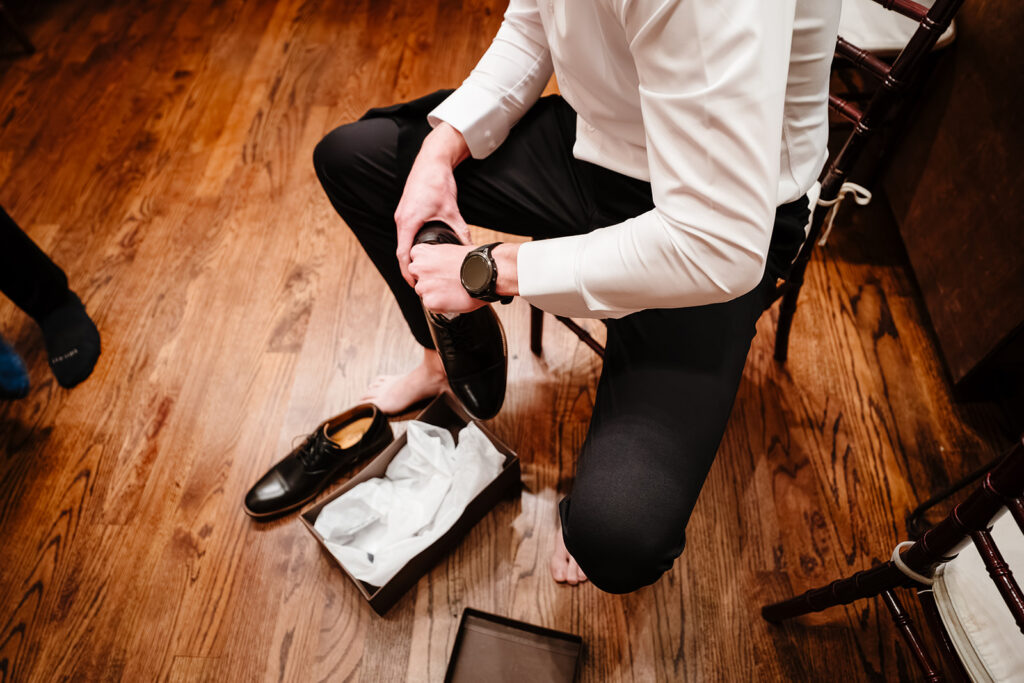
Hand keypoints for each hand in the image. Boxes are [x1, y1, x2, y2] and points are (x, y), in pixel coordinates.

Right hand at [394, 123, 471, 286]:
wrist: (431, 161)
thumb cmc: (437, 182)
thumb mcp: (451, 210)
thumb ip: (460, 230)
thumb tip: (469, 246)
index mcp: (408, 222)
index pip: (403, 255)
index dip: (407, 272)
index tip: (414, 283)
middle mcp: (401, 219)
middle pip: (401, 250)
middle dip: (409, 267)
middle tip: (421, 281)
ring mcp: (402, 215)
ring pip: (403, 241)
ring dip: (410, 256)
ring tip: (421, 269)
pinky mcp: (406, 210)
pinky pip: (405, 233)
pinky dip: (411, 244)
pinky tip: (422, 250)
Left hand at [408, 243, 485, 313]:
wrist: (485, 274)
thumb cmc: (473, 262)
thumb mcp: (450, 251)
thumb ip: (436, 258)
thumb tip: (435, 265)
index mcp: (423, 253)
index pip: (415, 259)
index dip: (426, 265)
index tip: (435, 268)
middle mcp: (420, 268)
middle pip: (416, 277)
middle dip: (427, 280)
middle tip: (444, 281)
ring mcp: (424, 286)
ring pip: (423, 292)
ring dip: (433, 293)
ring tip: (451, 290)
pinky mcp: (430, 301)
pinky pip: (430, 305)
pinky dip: (440, 304)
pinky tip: (452, 298)